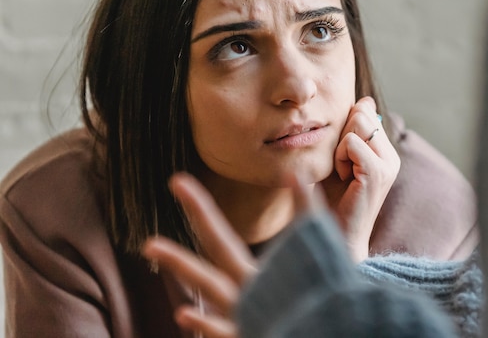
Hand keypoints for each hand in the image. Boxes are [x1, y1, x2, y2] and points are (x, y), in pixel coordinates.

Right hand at [143, 173, 317, 337]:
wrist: (329, 331)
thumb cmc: (318, 300)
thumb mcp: (318, 251)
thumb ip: (308, 215)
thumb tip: (296, 173)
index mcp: (254, 275)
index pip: (218, 239)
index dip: (200, 210)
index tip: (178, 181)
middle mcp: (245, 293)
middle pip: (216, 249)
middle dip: (196, 219)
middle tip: (173, 185)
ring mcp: (248, 315)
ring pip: (212, 288)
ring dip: (184, 266)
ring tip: (151, 244)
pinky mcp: (255, 335)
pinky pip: (226, 331)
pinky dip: (207, 324)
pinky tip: (184, 313)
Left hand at [323, 96, 399, 261]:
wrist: (335, 237)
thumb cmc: (332, 202)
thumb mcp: (339, 159)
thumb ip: (349, 132)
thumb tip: (364, 102)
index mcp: (385, 152)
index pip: (367, 112)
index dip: (346, 126)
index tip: (341, 156)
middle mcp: (391, 157)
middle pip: (362, 114)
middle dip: (341, 134)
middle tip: (340, 167)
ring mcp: (387, 164)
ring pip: (359, 123)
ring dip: (340, 146)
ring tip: (342, 173)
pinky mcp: (377, 172)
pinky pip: (353, 142)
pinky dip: (340, 157)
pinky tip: (343, 178)